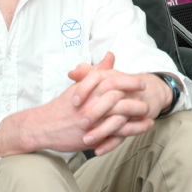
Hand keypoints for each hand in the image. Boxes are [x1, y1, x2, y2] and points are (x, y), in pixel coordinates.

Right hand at [0, 53, 163, 157]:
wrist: (43, 126)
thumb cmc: (63, 106)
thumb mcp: (80, 86)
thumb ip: (97, 71)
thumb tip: (111, 55)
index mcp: (87, 89)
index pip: (112, 81)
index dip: (129, 81)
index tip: (141, 82)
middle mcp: (89, 103)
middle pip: (117, 98)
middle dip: (135, 98)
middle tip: (148, 97)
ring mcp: (90, 120)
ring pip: (118, 116)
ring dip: (136, 115)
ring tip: (149, 114)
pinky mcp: (91, 135)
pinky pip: (115, 133)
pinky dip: (131, 130)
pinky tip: (141, 128)